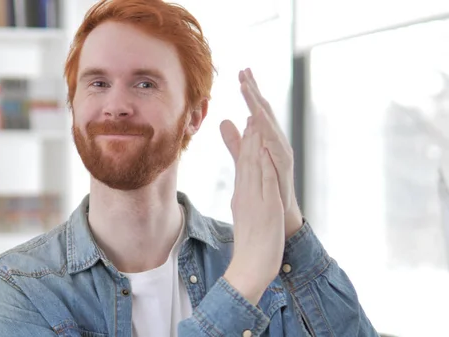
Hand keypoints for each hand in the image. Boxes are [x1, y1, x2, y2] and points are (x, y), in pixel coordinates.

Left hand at [220, 68, 302, 238]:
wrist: (279, 215)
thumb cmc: (267, 185)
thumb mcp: (246, 159)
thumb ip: (236, 141)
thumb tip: (225, 121)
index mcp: (266, 138)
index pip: (257, 109)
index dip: (250, 91)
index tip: (241, 72)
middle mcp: (276, 141)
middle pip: (265, 111)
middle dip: (254, 90)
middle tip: (244, 71)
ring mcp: (281, 153)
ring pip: (270, 125)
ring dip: (259, 106)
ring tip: (248, 89)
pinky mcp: (283, 167)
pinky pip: (275, 146)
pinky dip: (267, 132)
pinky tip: (258, 119)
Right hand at [222, 124, 284, 304]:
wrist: (249, 267)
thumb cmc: (250, 246)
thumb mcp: (246, 218)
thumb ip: (245, 200)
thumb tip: (243, 190)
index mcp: (242, 196)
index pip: (243, 165)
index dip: (246, 144)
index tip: (249, 125)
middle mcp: (245, 194)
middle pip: (246, 161)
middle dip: (249, 136)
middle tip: (250, 113)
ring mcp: (254, 200)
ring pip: (253, 167)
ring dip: (254, 143)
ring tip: (254, 122)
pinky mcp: (265, 208)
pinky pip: (263, 181)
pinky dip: (263, 163)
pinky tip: (264, 150)